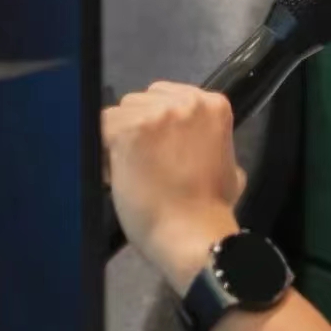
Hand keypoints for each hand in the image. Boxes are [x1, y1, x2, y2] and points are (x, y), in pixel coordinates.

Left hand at [102, 81, 245, 290]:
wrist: (193, 233)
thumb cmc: (212, 208)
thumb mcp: (229, 167)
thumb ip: (212, 144)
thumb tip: (196, 146)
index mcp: (214, 104)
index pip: (169, 96)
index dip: (158, 123)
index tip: (157, 147)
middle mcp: (187, 101)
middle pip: (143, 99)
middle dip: (139, 126)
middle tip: (142, 160)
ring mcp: (157, 114)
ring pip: (120, 112)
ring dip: (119, 137)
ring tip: (126, 169)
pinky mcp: (129, 130)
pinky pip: (101, 126)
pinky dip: (101, 150)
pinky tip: (111, 173)